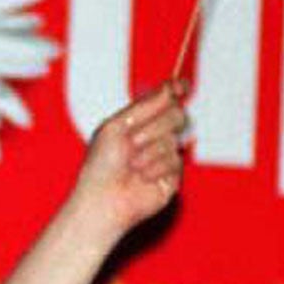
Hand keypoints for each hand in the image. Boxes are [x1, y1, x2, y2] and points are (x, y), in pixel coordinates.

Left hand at [69, 82, 187, 238]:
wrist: (102, 198)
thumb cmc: (101, 165)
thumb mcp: (116, 127)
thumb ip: (145, 106)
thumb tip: (170, 87)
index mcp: (138, 121)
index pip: (165, 100)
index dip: (176, 90)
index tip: (182, 86)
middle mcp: (154, 136)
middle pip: (176, 114)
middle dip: (154, 126)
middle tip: (132, 142)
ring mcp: (165, 154)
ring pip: (173, 140)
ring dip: (148, 152)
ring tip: (130, 165)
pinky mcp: (173, 175)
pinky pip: (174, 161)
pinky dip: (155, 168)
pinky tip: (141, 178)